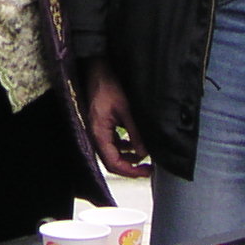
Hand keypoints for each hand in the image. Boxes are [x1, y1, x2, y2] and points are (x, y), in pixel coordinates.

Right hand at [84, 59, 150, 177]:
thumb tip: (143, 152)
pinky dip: (123, 147)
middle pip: (112, 162)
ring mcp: (98, 132)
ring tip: (143, 158)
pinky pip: (112, 144)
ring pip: (112, 154)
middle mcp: (96, 136)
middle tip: (148, 169)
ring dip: (127, 158)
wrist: (97, 73)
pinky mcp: (102, 127)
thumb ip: (135, 133)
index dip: (130, 171)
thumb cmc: (107, 87)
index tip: (145, 172)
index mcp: (99, 134)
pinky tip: (134, 145)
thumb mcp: (126, 110)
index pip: (113, 163)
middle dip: (130, 167)